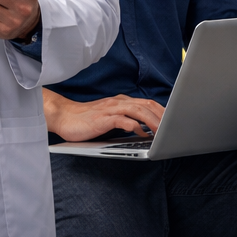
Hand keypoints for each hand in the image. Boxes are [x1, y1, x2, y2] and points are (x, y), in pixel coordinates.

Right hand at [44, 90, 163, 140]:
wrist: (63, 116)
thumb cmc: (85, 119)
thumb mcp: (108, 116)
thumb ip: (124, 118)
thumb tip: (143, 128)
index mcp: (120, 101)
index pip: (147, 103)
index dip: (162, 111)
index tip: (173, 121)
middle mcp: (117, 102)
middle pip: (146, 105)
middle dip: (162, 116)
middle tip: (173, 127)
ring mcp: (110, 109)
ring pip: (138, 111)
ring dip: (152, 121)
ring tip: (163, 131)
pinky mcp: (103, 118)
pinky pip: (123, 120)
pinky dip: (135, 127)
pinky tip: (142, 134)